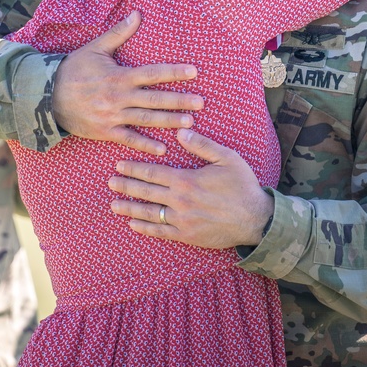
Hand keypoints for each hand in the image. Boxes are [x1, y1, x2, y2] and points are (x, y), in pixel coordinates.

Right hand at [52, 12, 203, 155]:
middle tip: (201, 102)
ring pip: (145, 120)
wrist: (46, 96)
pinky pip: (128, 139)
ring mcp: (112, 116)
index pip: (151, 73)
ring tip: (190, 123)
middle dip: (179, 100)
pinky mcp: (105, 132)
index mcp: (119, 76)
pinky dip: (144, 145)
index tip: (193, 71)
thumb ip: (119, 33)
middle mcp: (118, 97)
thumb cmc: (73, 69)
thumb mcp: (95, 48)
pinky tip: (162, 149)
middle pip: (154, 99)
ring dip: (168, 122)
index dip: (173, 72)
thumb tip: (137, 13)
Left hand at [108, 128, 274, 248]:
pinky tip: (133, 224)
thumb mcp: (227, 158)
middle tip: (110, 182)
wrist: (256, 219)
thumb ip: (202, 145)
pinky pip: (161, 232)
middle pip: (146, 192)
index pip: (153, 173)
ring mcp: (182, 220)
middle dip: (126, 186)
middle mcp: (180, 201)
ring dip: (129, 208)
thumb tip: (180, 130)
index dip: (134, 169)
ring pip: (149, 213)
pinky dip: (145, 228)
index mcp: (187, 180)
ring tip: (113, 204)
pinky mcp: (187, 236)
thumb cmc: (243, 185)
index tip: (119, 165)